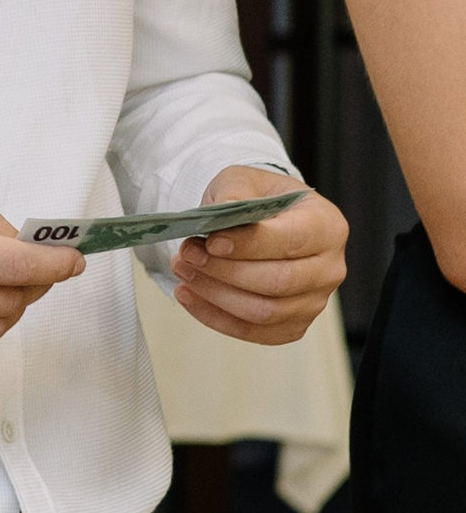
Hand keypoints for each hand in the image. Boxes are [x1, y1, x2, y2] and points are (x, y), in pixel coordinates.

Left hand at [170, 167, 346, 345]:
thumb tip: (223, 215)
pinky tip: (189, 295)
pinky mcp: (293, 325)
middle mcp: (329, 268)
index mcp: (326, 226)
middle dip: (225, 271)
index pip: (291, 241)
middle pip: (278, 281)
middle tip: (187, 254)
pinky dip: (215, 317)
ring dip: (215, 294)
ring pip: (264, 312)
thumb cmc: (259, 199)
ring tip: (183, 270)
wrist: (264, 221)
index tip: (211, 242)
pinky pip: (253, 332)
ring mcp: (314, 301)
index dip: (248, 245)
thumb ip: (234, 193)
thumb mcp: (244, 180)